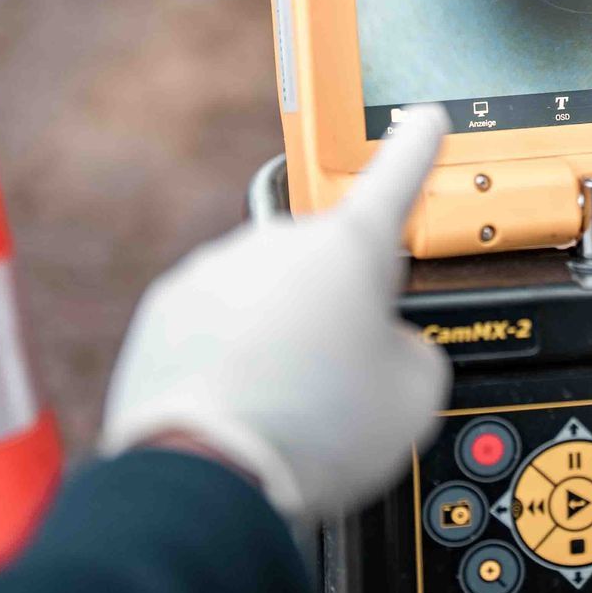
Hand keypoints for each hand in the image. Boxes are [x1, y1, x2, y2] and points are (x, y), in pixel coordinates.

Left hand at [100, 107, 451, 519]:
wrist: (208, 475)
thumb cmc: (314, 429)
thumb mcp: (415, 394)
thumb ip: (414, 349)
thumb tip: (387, 350)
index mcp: (351, 246)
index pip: (398, 177)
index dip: (417, 145)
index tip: (423, 118)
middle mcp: (280, 242)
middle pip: (329, 263)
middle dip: (341, 306)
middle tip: (346, 375)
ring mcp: (217, 269)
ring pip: (271, 294)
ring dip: (284, 334)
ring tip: (289, 404)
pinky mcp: (168, 307)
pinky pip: (218, 322)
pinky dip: (233, 355)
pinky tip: (244, 403)